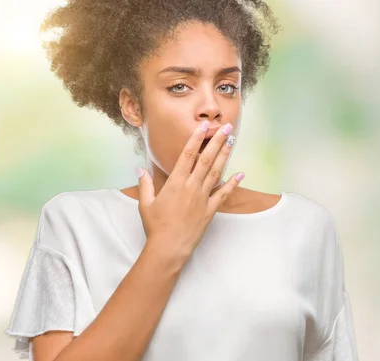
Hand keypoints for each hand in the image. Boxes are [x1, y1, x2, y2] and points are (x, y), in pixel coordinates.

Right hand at [135, 120, 243, 259]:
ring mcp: (203, 198)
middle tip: (227, 127)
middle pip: (206, 159)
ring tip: (232, 142)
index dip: (197, 139)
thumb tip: (139, 168)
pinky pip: (223, 194)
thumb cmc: (155, 226)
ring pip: (216, 172)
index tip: (205, 126)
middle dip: (217, 141)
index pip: (188, 155)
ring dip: (225, 156)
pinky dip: (232, 184)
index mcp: (175, 183)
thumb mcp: (145, 203)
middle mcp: (191, 187)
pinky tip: (240, 174)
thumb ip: (145, 184)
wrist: (169, 247)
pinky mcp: (210, 210)